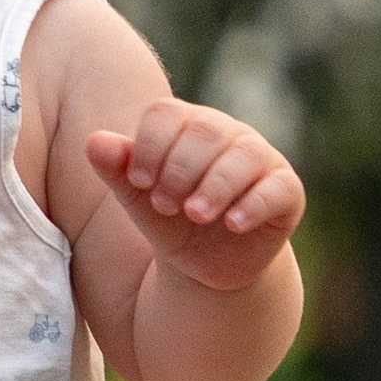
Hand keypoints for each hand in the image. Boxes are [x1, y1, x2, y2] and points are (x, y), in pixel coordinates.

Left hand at [85, 98, 303, 294]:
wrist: (207, 266)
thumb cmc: (170, 221)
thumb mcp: (139, 200)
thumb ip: (118, 171)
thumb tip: (94, 141)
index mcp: (186, 126)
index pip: (167, 113)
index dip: (150, 145)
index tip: (138, 181)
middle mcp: (227, 134)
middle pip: (205, 131)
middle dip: (179, 168)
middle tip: (164, 206)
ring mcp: (261, 159)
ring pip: (244, 155)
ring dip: (215, 185)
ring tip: (194, 215)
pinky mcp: (287, 191)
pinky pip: (277, 188)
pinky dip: (254, 204)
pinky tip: (233, 224)